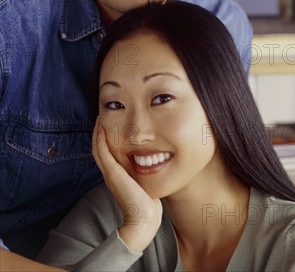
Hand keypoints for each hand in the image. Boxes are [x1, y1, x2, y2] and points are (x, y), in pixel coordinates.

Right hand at [92, 118, 162, 252]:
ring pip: (98, 148)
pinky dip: (100, 140)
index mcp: (116, 176)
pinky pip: (102, 152)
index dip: (105, 139)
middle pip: (99, 148)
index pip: (106, 153)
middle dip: (99, 133)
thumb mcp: (144, 184)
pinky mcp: (112, 174)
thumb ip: (144, 174)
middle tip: (100, 117)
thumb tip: (154, 164)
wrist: (143, 219)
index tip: (108, 124)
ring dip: (97, 133)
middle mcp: (110, 174)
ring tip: (99, 119)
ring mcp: (110, 174)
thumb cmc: (148, 204)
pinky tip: (101, 128)